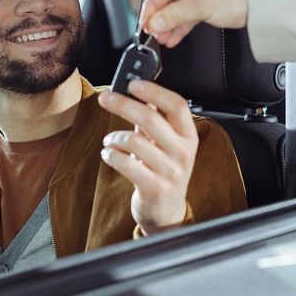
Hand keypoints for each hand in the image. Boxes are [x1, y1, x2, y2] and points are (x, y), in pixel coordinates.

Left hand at [97, 81, 197, 233]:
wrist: (166, 211)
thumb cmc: (163, 170)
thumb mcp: (167, 144)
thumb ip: (156, 119)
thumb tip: (140, 91)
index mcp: (189, 136)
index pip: (177, 105)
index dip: (155, 91)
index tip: (133, 84)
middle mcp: (183, 153)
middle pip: (151, 119)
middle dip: (123, 104)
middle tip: (106, 98)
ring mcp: (170, 172)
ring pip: (134, 141)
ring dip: (114, 137)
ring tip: (110, 141)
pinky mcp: (154, 188)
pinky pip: (126, 164)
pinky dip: (111, 155)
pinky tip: (109, 154)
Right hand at [138, 0, 250, 46]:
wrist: (266, 5)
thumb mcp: (202, 5)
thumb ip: (174, 15)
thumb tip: (155, 22)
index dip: (152, 6)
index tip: (144, 22)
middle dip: (160, 16)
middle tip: (151, 31)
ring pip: (179, 5)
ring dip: (170, 22)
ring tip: (161, 38)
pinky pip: (189, 11)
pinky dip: (181, 23)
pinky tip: (173, 35)